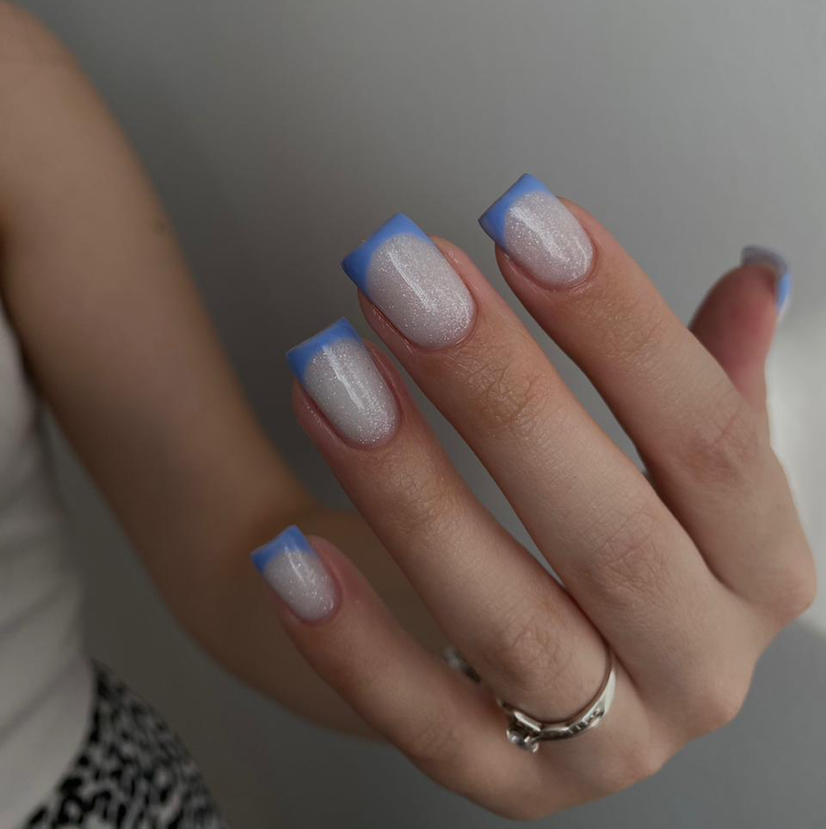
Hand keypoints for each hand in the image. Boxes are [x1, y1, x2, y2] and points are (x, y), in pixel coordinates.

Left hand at [251, 176, 812, 818]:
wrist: (540, 656)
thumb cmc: (608, 543)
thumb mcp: (678, 474)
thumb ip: (712, 387)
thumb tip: (755, 285)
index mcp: (759, 577)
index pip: (712, 442)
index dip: (622, 325)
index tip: (527, 222)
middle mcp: (698, 668)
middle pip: (611, 533)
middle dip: (502, 394)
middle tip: (408, 281)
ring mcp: (602, 743)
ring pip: (508, 624)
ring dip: (412, 492)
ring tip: (330, 375)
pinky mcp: (504, 782)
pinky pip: (421, 723)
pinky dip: (352, 642)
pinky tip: (290, 555)